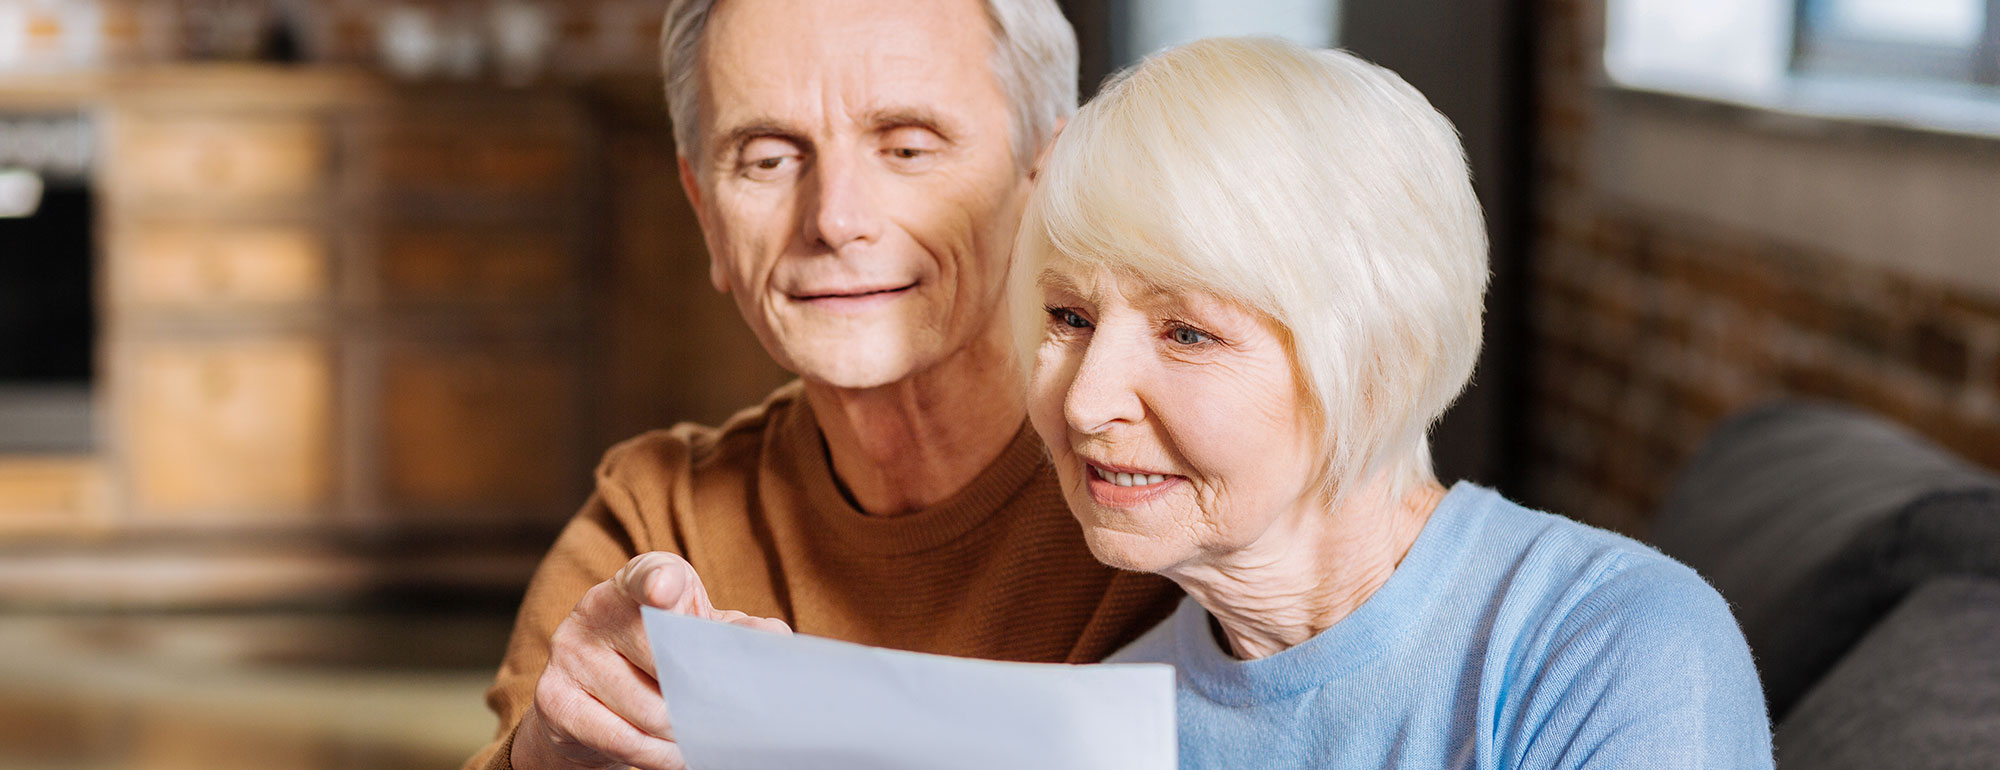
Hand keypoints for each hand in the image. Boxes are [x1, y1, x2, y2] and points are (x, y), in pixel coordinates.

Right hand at [512, 552, 790, 769]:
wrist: (590, 697)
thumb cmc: (661, 656)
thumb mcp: (699, 634)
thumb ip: (736, 633)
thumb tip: (776, 641)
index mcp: (638, 581)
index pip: (646, 575)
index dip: (659, 582)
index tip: (667, 590)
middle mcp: (596, 607)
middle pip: (664, 658)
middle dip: (701, 692)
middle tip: (723, 710)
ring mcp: (569, 652)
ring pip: (648, 709)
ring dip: (683, 733)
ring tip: (700, 736)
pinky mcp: (553, 697)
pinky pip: (621, 739)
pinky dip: (656, 756)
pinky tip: (674, 755)